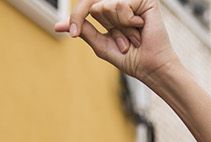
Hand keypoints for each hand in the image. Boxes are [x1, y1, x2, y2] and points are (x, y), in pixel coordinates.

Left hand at [58, 0, 180, 84]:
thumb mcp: (100, 44)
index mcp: (109, 10)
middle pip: (94, 4)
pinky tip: (140, 26)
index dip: (77, 16)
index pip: (85, 5)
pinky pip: (120, 4)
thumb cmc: (130, 58)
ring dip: (119, 27)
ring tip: (134, 36)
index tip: (74, 34)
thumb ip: (84, 30)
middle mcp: (120, 2)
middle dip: (106, 26)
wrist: (151, 66)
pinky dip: (127, 21)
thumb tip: (59, 25)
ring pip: (105, 4)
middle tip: (124, 41)